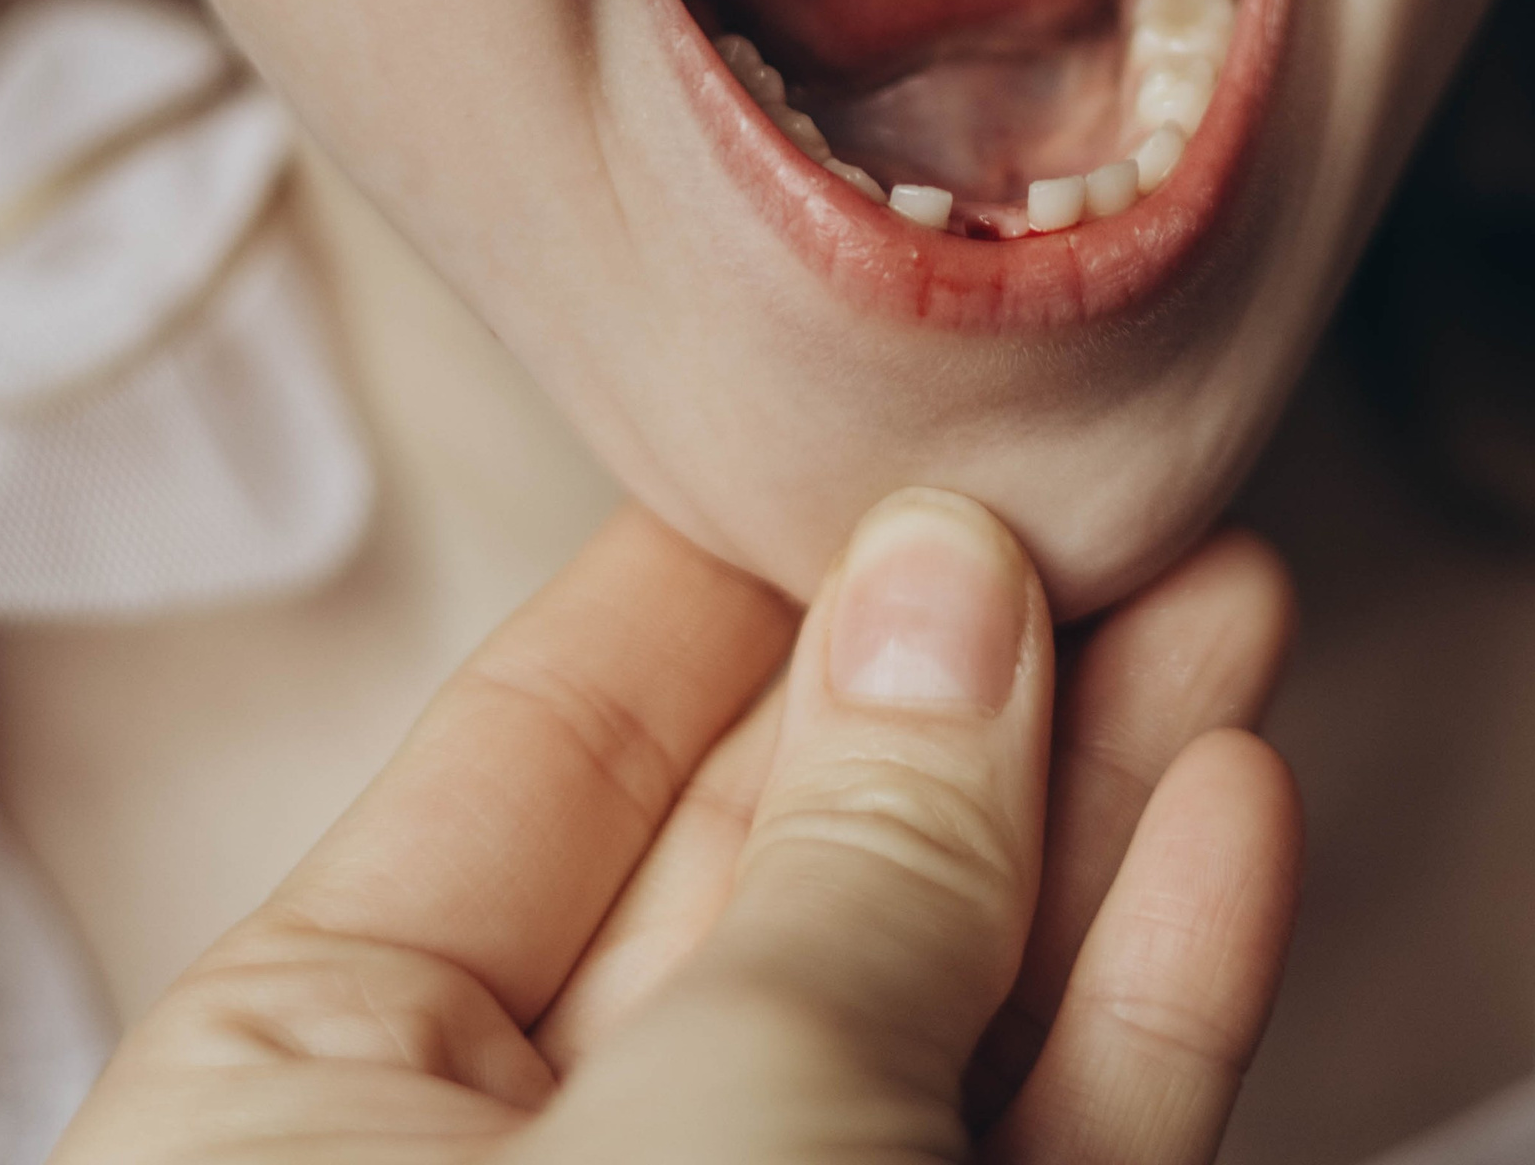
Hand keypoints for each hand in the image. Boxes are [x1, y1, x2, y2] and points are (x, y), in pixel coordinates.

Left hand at [49, 489, 1300, 1162]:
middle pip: (767, 874)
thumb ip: (846, 868)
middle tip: (1118, 504)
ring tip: (1226, 606)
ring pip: (933, 1015)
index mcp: (302, 1121)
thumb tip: (940, 586)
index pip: (538, 767)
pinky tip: (1232, 813)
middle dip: (962, 684)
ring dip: (1093, 814)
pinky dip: (1139, 1002)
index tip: (898, 441)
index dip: (732, 584)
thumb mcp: (700, 1149)